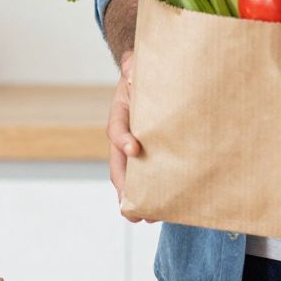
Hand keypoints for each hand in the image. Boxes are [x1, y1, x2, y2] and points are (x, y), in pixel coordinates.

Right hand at [108, 51, 143, 217]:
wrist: (156, 74)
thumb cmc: (147, 70)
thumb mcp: (139, 63)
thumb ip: (133, 65)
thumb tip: (131, 71)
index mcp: (120, 110)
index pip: (117, 127)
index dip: (123, 138)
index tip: (133, 148)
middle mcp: (126, 132)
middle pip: (120, 163)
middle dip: (124, 187)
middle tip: (130, 209)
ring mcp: (139, 144)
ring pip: (133, 174)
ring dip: (137, 197)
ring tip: (146, 217)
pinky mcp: (154, 152)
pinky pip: (150, 173)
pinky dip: (153, 190)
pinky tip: (163, 208)